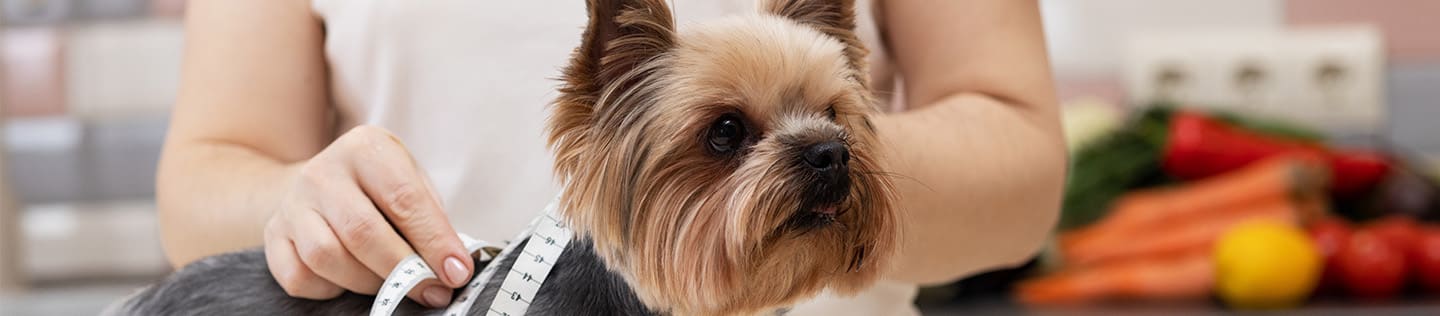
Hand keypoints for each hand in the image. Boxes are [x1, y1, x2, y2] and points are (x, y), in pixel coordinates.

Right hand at [263, 125, 472, 306]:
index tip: (456, 272)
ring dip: (368, 282)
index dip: (433, 241)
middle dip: (404, 270)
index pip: (404, 199)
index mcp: (366, 148)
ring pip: (327, 258)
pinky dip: (330, 289)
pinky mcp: (274, 235)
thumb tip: (453, 265)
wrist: (317, 183)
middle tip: (431, 290)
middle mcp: (323, 172)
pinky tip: (348, 278)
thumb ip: (431, 218)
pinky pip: (300, 278)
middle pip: (363, 232)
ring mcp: (293, 204)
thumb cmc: (378, 188)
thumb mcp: (410, 181)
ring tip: (391, 284)